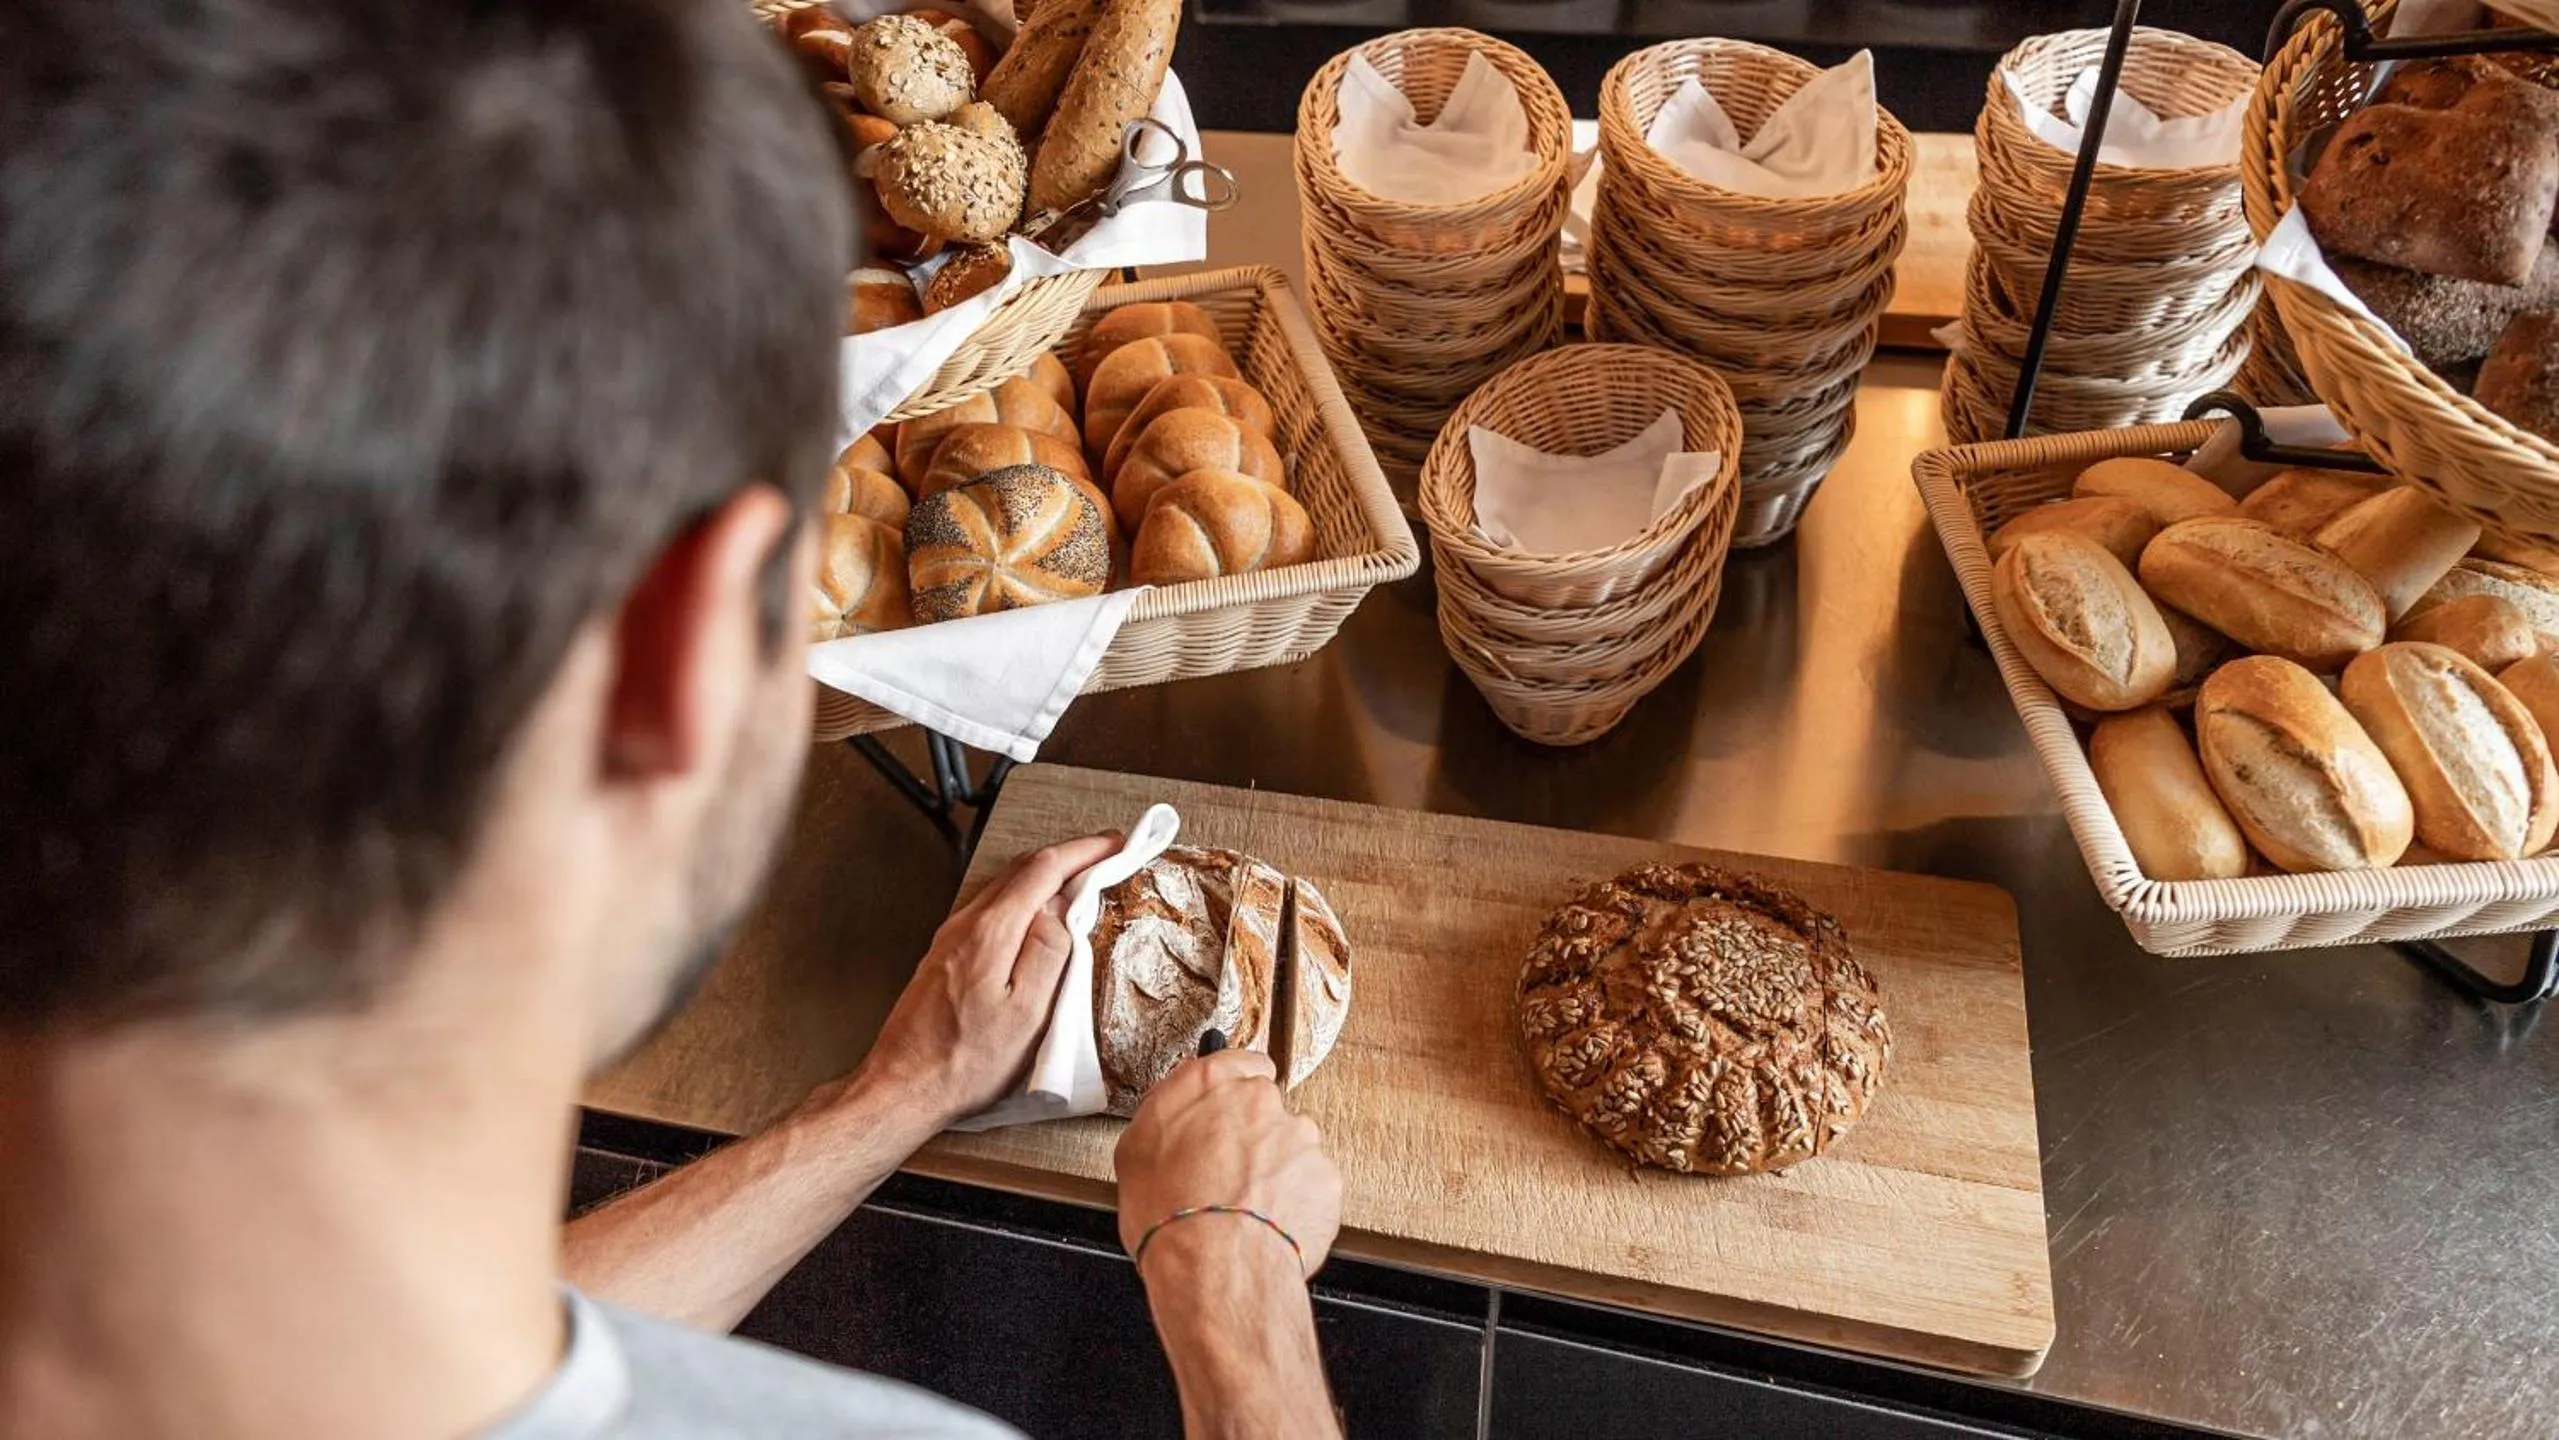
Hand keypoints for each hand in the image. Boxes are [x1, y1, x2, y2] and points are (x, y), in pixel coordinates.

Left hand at [855, 833, 1120, 1127]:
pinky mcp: (944, 955)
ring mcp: (950, 937)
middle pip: (1022, 870)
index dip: (1084, 851)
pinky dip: (1022, 898)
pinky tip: (1035, 917)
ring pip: (1005, 887)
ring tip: (1079, 883)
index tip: (1116, 844)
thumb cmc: (966, 1061)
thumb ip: (1048, 953)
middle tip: (1106, 857)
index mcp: (990, 932)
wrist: (902, 1086)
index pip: (1043, 870)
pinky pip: (991, 908)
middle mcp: (966, 924)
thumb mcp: (1026, 1014)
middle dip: (1068, 856)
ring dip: (1044, 876)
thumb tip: (1062, 907)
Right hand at [1114, 1050, 1342, 1283]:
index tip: (1232, 1105)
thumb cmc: (1170, 1216)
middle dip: (1252, 1138)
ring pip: (1290, 1149)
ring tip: (1244, 1211)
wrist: (1216, 1269)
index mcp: (1211, 1085)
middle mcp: (1260, 1102)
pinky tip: (1265, 1225)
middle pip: (1266, 1110)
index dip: (1236, 1087)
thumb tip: (1178, 1105)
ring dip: (1274, 1172)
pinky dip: (1294, 1202)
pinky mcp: (1325, 1177)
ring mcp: (1299, 1139)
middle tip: (1225, 1177)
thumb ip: (1166, 1113)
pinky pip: (1310, 1185)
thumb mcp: (1135, 1152)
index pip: (1239, 1060)